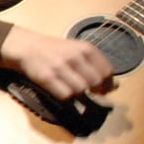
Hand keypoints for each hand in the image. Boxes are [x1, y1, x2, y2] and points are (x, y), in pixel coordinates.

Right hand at [0, 27, 114, 101]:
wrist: (29, 47)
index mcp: (86, 48)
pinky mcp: (47, 78)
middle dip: (94, 90)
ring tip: (71, 87)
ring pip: (81, 90)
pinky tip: (62, 90)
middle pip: (95, 82)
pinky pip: (65, 95)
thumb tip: (115, 85)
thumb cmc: (56, 50)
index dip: (107, 84)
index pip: (107, 71)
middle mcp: (75, 57)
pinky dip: (66, 96)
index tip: (103, 89)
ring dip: (79, 94)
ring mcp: (60, 67)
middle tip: (88, 92)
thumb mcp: (78, 50)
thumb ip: (96, 65)